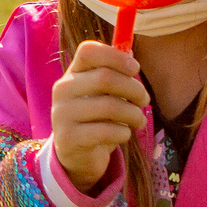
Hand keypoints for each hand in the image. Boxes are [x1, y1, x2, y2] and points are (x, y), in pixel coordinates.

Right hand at [50, 40, 148, 195]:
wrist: (77, 155)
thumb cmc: (96, 118)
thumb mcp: (102, 94)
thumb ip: (113, 74)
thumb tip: (129, 54)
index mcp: (72, 73)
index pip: (88, 51)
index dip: (115, 56)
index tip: (135, 69)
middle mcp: (63, 90)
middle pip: (105, 78)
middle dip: (134, 89)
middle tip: (144, 100)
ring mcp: (62, 114)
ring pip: (109, 106)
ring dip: (133, 114)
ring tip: (139, 120)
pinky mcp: (68, 138)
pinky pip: (106, 131)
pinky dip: (123, 133)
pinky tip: (123, 134)